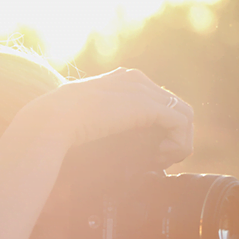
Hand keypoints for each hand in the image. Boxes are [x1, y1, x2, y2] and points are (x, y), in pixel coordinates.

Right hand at [22, 68, 193, 164]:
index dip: (163, 130)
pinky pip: (181, 122)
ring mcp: (143, 90)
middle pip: (176, 108)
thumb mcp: (90, 121)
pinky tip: (161, 155)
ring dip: (180, 142)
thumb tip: (121, 144)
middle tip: (160, 159)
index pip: (159, 103)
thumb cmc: (62, 129)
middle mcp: (136, 79)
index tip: (152, 154)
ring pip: (185, 115)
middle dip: (175, 137)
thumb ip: (109, 122)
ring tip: (162, 159)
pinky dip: (179, 142)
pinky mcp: (147, 105)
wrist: (53, 121)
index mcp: (122, 80)